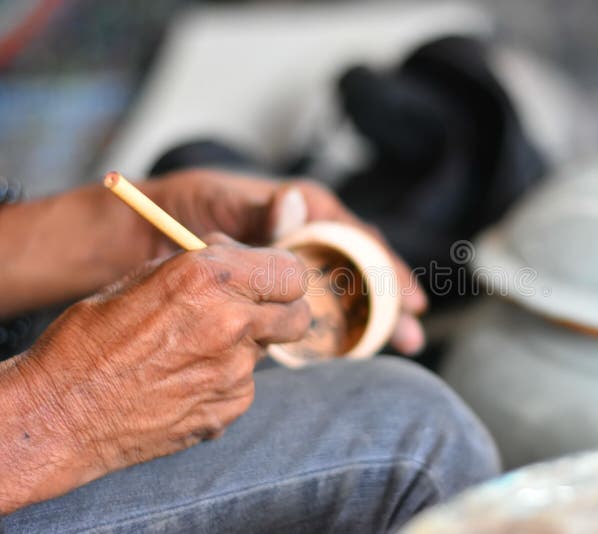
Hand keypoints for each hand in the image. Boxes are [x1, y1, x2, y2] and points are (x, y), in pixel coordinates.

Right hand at [4, 240, 309, 507]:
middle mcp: (232, 323)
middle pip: (299, 314)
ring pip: (267, 349)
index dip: (282, 276)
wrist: (62, 412)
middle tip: (252, 312)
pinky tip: (184, 380)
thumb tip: (241, 258)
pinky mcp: (231, 407)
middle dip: (281, 310)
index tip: (272, 281)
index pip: (292, 272)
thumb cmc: (92, 336)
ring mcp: (235, 371)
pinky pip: (246, 383)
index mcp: (210, 278)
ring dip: (245, 345)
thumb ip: (206, 264)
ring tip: (192, 350)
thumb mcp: (146, 276)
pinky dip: (226, 379)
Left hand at [144, 169, 427, 354]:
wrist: (140, 232)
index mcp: (304, 210)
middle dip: (389, 301)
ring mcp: (294, 264)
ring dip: (370, 317)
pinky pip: (313, 307)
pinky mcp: (275, 289)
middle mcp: (307, 236)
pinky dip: (333, 326)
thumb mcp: (220, 203)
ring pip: (343, 291)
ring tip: (398, 345)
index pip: (358, 239)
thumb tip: (293, 205)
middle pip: (361, 269)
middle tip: (411, 334)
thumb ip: (257, 210)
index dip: (388, 268)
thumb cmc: (184, 206)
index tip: (410, 298)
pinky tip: (349, 347)